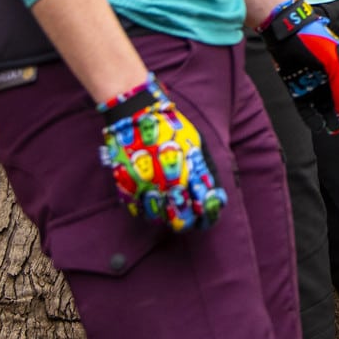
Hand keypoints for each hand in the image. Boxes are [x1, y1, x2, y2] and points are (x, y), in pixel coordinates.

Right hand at [98, 74, 227, 232]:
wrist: (135, 116)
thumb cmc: (170, 128)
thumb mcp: (196, 144)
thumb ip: (204, 169)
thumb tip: (213, 192)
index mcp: (187, 173)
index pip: (203, 208)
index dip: (209, 216)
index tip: (209, 217)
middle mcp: (166, 184)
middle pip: (180, 221)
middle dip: (188, 222)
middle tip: (191, 219)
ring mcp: (144, 188)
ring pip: (158, 220)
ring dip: (167, 218)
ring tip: (172, 212)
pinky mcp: (125, 187)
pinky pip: (137, 211)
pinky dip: (146, 212)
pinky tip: (154, 205)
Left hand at [258, 0, 338, 142]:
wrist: (287, 34)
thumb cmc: (317, 44)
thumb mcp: (336, 65)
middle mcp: (336, 83)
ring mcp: (318, 88)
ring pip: (330, 113)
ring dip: (335, 123)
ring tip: (335, 129)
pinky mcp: (300, 92)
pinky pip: (309, 112)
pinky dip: (314, 121)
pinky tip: (319, 125)